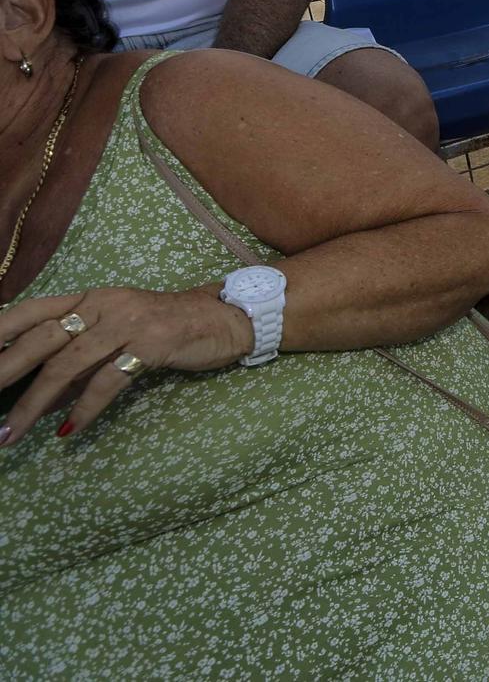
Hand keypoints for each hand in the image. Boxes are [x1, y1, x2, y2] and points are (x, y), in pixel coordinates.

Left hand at [0, 287, 252, 443]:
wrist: (226, 318)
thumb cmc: (168, 327)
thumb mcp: (117, 333)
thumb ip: (81, 359)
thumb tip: (41, 396)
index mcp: (90, 297)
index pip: (31, 310)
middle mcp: (104, 305)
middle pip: (42, 339)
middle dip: (4, 371)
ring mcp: (128, 323)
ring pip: (68, 365)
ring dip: (33, 403)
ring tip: (9, 433)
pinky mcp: (152, 345)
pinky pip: (108, 381)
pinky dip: (85, 408)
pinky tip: (69, 431)